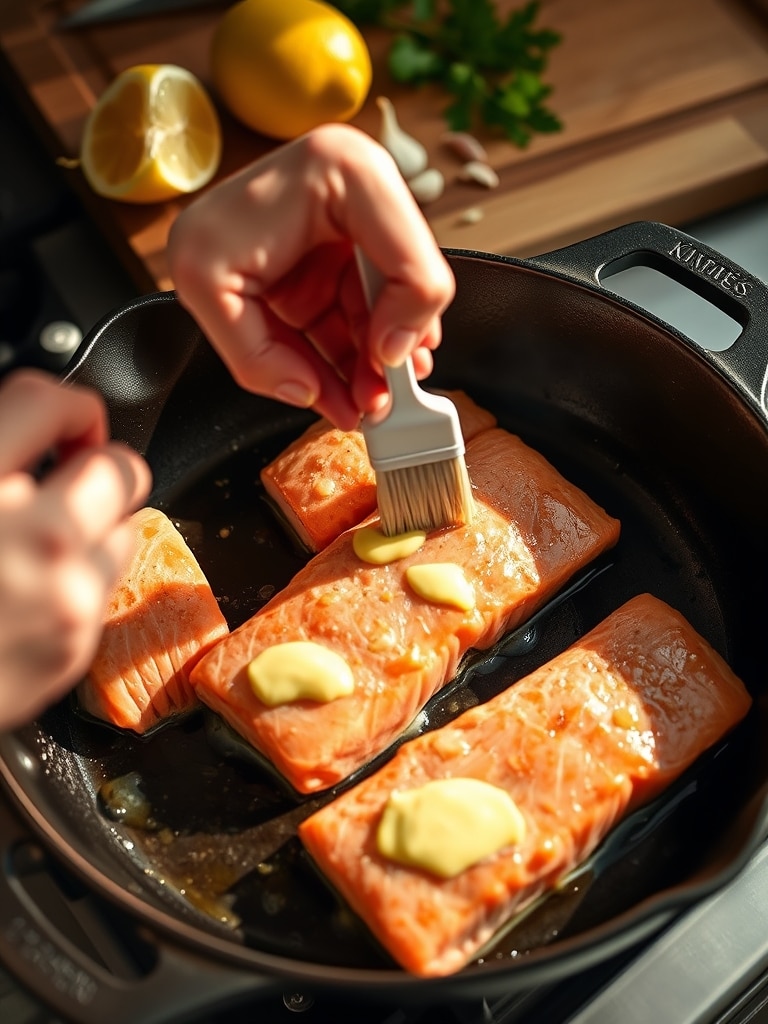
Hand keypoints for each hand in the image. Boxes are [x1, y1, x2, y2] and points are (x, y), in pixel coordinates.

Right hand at [0, 370, 150, 730]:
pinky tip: (32, 588)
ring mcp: (62, 597)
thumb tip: (20, 431)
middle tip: (63, 476)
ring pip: (126, 529)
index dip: (61, 406)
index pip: (51, 402)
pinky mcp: (74, 645)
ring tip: (43, 540)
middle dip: (93, 466)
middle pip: (119, 468)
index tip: (61, 421)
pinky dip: (80, 579)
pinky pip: (104, 587)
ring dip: (94, 526)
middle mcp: (32, 536)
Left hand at [167, 122, 455, 430]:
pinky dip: (357, 355)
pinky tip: (353, 388)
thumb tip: (309, 390)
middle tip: (382, 399)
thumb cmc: (192, 228)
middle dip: (390, 352)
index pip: (410, 262)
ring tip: (367, 403)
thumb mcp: (206, 284)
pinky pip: (360, 312)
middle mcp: (356, 193)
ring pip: (384, 306)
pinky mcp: (338, 257)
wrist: (170, 219)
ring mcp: (350, 229)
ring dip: (377, 361)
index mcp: (342, 174)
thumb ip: (257, 352)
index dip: (406, 319)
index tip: (384, 360)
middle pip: (404, 287)